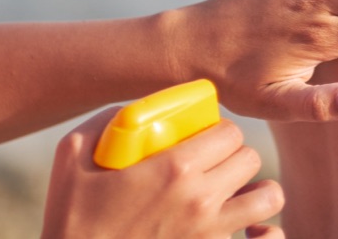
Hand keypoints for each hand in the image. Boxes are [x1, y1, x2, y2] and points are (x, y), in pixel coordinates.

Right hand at [42, 108, 283, 238]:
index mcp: (174, 168)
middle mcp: (201, 200)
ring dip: (255, 190)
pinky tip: (243, 228)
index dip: (218, 130)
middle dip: (234, 154)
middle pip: (250, 158)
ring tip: (233, 189)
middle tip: (213, 161)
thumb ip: (108, 122)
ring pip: (267, 198)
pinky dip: (258, 232)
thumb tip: (139, 110)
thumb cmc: (70, 215)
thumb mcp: (72, 156)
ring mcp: (210, 233)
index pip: (229, 131)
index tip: (203, 137)